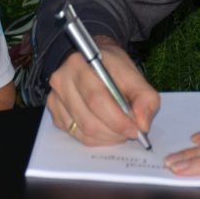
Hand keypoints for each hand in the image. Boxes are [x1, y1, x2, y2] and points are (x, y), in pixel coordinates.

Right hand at [45, 36, 159, 145]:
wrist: (89, 60)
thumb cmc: (111, 66)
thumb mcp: (133, 73)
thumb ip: (145, 97)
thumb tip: (143, 124)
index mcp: (80, 63)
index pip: (97, 99)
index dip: (118, 119)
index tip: (135, 129)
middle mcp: (62, 80)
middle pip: (89, 120)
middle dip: (115, 132)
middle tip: (130, 133)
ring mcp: (55, 97)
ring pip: (83, 131)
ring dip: (107, 137)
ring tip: (120, 130)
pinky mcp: (55, 112)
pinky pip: (77, 135)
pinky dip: (96, 138)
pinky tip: (106, 129)